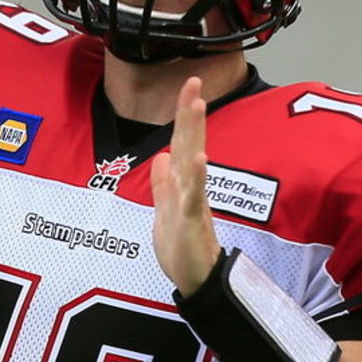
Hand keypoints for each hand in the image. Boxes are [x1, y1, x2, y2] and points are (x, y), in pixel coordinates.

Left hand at [151, 76, 222, 295]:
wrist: (193, 279)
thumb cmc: (182, 248)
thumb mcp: (164, 211)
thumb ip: (162, 185)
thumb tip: (160, 158)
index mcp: (181, 183)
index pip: (181, 142)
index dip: (183, 115)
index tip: (188, 86)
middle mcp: (189, 186)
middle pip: (190, 143)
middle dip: (190, 112)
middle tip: (194, 81)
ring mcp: (193, 201)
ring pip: (193, 161)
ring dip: (195, 133)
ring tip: (197, 105)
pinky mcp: (193, 220)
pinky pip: (195, 196)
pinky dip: (197, 177)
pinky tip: (201, 159)